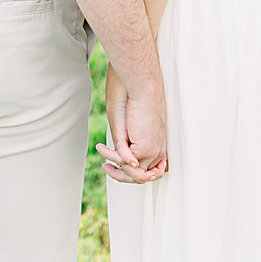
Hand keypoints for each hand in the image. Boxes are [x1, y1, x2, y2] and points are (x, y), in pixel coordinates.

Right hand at [98, 64, 168, 182]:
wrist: (142, 86)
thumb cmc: (134, 97)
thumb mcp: (128, 122)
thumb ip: (126, 140)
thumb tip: (122, 155)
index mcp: (158, 143)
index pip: (151, 168)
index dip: (134, 172)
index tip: (116, 164)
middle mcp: (158, 150)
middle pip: (142, 176)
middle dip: (121, 175)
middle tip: (106, 165)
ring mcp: (153, 151)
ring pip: (134, 173)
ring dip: (115, 168)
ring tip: (102, 155)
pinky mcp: (145, 149)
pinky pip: (127, 163)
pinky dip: (112, 157)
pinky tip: (102, 148)